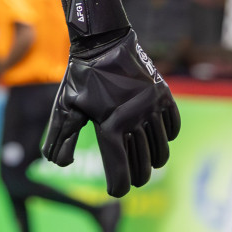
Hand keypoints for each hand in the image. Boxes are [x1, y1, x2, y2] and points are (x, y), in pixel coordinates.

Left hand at [43, 27, 179, 196]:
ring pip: (161, 151)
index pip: (120, 171)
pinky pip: (172, 128)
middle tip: (129, 177)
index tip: (115, 191)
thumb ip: (61, 137)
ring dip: (152, 160)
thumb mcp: (65, 105)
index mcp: (109, 125)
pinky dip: (166, 137)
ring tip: (144, 160)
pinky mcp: (163, 95)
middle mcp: (134, 119)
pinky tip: (154, 136)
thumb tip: (59, 164)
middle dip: (136, 177)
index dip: (118, 187)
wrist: (103, 41)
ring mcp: (151, 107)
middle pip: (143, 166)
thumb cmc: (81, 75)